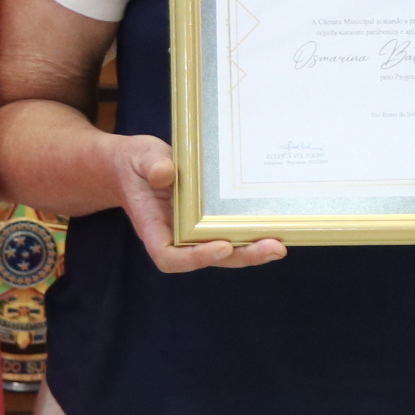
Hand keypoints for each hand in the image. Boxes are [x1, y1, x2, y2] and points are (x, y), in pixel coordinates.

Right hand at [107, 134, 286, 271]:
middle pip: (207, 259)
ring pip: (223, 251)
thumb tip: (166, 173)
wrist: (134, 165)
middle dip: (241, 256)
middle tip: (273, 248)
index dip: (196, 258)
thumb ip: (151, 165)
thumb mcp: (139, 156)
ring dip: (252, 250)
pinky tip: (274, 228)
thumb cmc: (134, 162)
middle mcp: (175, 236)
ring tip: (280, 244)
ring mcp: (192, 231)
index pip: (169, 257)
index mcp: (153, 227)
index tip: (222, 246)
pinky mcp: (207, 221)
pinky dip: (250, 234)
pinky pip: (228, 233)